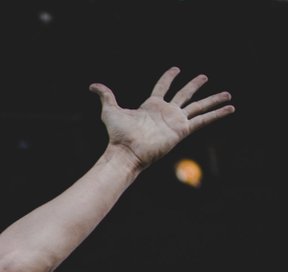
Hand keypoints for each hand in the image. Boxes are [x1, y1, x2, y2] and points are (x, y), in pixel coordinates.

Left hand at [89, 67, 233, 169]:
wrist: (126, 152)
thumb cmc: (117, 134)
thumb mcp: (110, 111)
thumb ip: (105, 96)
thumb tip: (92, 86)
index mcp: (151, 105)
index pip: (163, 87)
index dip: (169, 77)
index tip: (176, 69)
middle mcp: (165, 112)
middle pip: (184, 94)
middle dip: (194, 85)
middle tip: (204, 76)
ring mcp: (175, 121)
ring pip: (198, 106)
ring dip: (212, 99)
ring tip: (227, 93)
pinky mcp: (182, 130)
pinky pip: (203, 120)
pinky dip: (217, 114)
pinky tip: (229, 108)